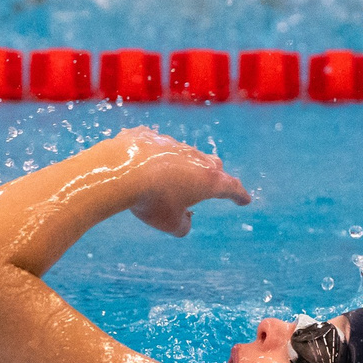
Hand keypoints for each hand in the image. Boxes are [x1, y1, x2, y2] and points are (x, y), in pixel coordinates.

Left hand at [115, 128, 250, 236]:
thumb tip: (185, 220)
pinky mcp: (146, 136)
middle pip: (212, 165)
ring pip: (182, 154)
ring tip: (165, 182)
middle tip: (210, 185)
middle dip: (214, 176)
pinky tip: (139, 166)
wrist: (118, 172)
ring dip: (179, 167)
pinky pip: (153, 146)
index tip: (245, 199)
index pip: (231, 187)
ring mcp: (170, 143)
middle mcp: (194, 158)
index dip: (239, 195)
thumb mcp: (169, 223)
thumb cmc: (150, 201)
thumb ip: (183, 225)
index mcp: (207, 180)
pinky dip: (151, 156)